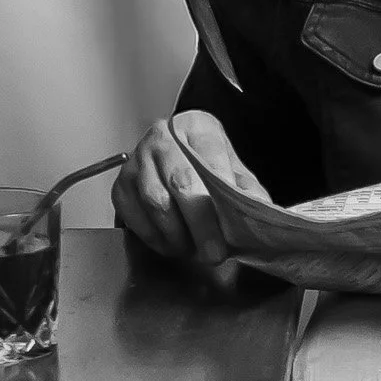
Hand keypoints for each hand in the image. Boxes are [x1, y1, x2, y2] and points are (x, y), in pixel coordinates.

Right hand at [111, 111, 267, 266]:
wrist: (176, 153)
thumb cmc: (205, 162)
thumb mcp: (232, 167)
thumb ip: (247, 188)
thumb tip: (260, 208)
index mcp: (196, 128)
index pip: (210, 158)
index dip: (221, 194)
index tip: (231, 225)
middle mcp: (162, 139)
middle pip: (181, 183)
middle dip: (200, 225)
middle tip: (214, 252)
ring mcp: (137, 161)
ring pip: (156, 203)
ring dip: (177, 235)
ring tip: (194, 250)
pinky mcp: (121, 185)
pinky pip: (135, 217)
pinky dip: (155, 238)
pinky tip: (172, 244)